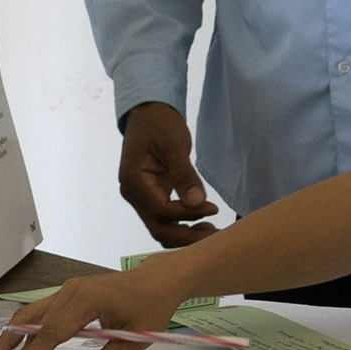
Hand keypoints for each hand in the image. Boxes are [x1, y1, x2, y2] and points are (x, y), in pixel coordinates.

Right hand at [0, 263, 182, 349]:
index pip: (50, 334)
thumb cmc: (150, 308)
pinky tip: (20, 346)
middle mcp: (69, 291)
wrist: (158, 280)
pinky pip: (42, 311)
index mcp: (84, 301)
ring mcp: (67, 289)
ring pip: (31, 313)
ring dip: (12, 336)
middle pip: (29, 319)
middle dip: (8, 345)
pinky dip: (27, 329)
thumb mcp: (133, 342)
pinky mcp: (68, 292)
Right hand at [119, 104, 221, 247]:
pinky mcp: (151, 197)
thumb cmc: (158, 123)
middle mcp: (133, 195)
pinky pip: (165, 220)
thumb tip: (198, 201)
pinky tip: (203, 223)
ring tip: (213, 232)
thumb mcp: (173, 145)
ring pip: (161, 229)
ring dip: (186, 236)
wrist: (148, 113)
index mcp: (134, 181)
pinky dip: (183, 226)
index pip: (161, 211)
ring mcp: (141, 198)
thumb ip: (184, 175)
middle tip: (217, 235)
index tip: (213, 208)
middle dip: (188, 236)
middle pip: (159, 228)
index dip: (188, 213)